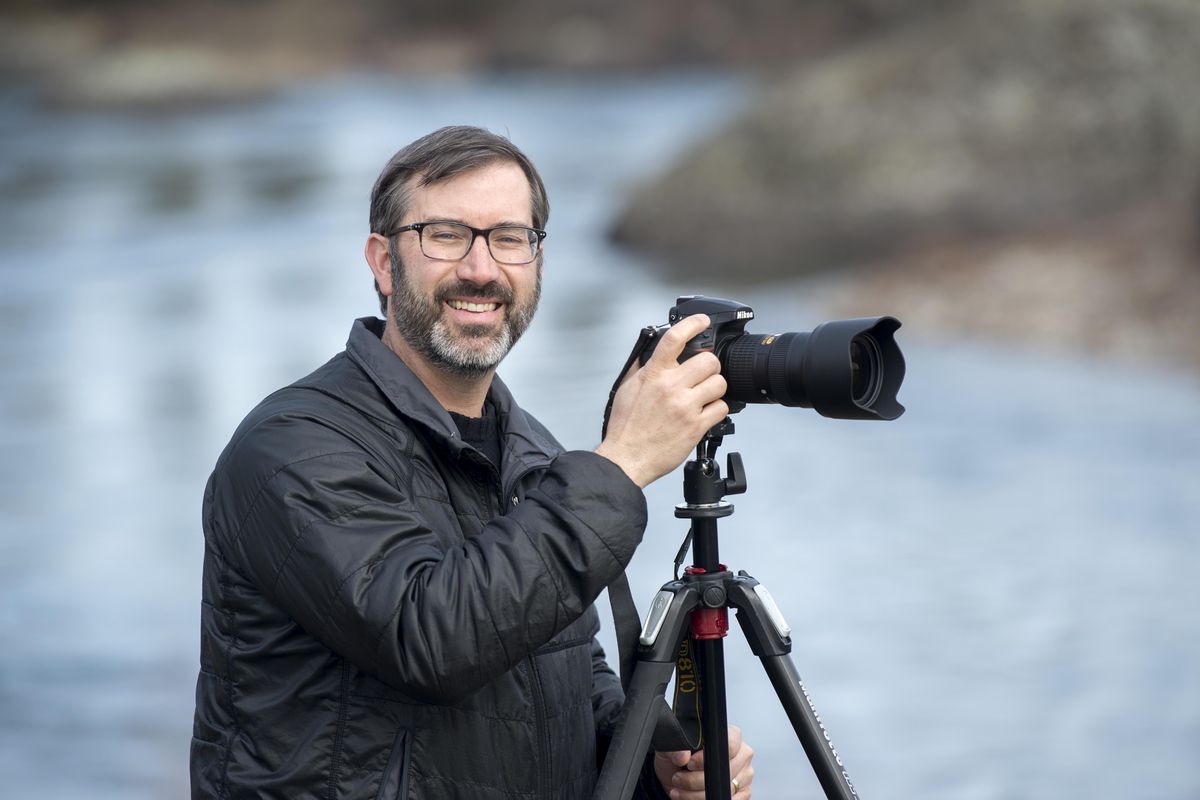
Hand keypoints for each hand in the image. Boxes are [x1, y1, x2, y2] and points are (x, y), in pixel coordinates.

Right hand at [595, 314, 728, 487]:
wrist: (626, 457)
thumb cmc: (625, 426)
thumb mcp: (627, 388)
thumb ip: (642, 367)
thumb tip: (651, 350)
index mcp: (653, 374)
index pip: (674, 338)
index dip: (692, 324)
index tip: (702, 320)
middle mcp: (670, 387)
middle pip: (708, 361)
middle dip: (709, 367)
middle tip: (702, 375)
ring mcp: (685, 406)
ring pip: (719, 383)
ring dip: (715, 389)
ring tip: (704, 396)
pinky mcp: (696, 426)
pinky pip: (721, 408)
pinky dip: (716, 410)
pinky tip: (705, 413)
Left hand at [654, 724, 754, 798]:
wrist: (677, 775)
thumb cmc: (679, 757)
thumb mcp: (671, 748)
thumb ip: (675, 748)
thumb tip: (682, 756)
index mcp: (731, 735)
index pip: (730, 744)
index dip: (707, 757)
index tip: (689, 764)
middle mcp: (742, 754)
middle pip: (724, 771)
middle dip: (695, 779)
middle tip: (677, 779)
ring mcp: (745, 774)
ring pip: (724, 789)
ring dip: (696, 793)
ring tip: (679, 789)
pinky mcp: (744, 792)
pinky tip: (690, 798)